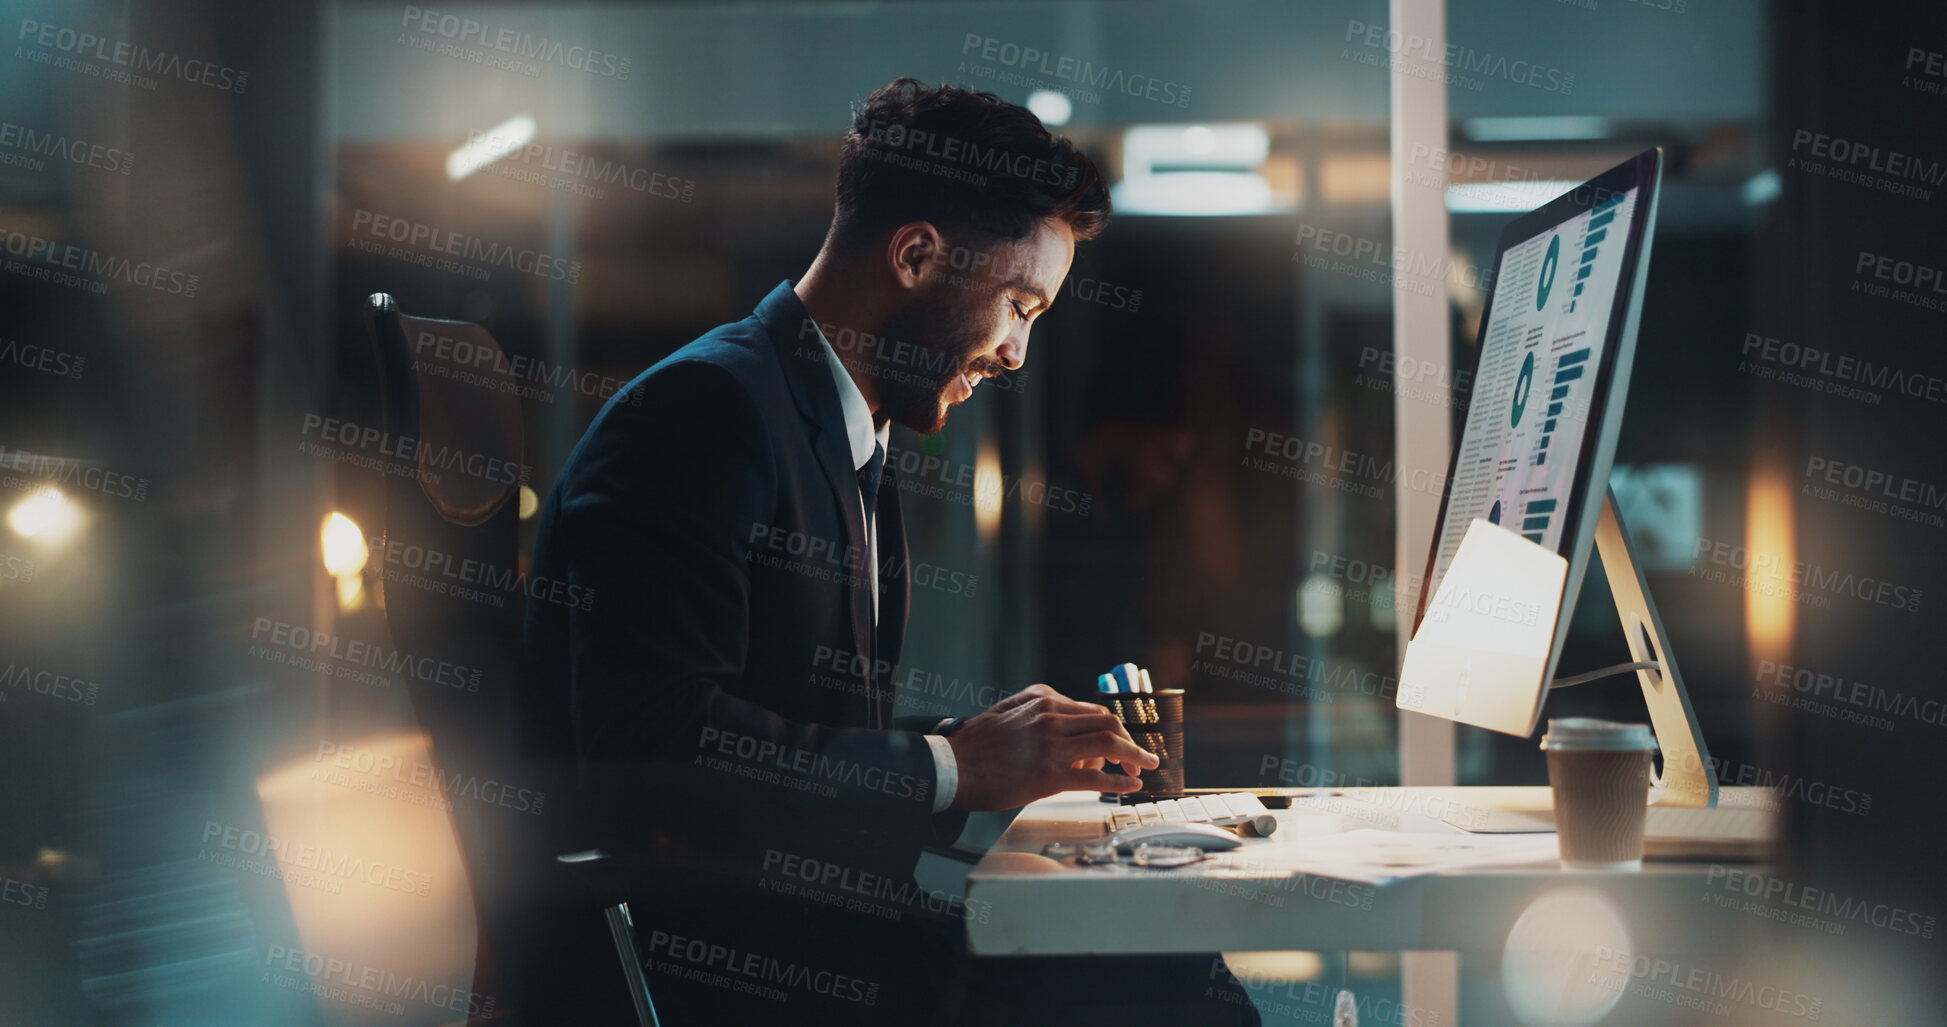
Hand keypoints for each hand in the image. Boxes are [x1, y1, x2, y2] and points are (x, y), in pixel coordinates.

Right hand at [945, 683, 1158, 810]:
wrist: (952, 766)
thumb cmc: (976, 745)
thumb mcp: (1009, 712)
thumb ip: (1041, 714)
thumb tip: (1072, 731)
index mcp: (1043, 699)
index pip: (1092, 710)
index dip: (1113, 729)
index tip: (1121, 744)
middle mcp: (1051, 717)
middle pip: (1107, 723)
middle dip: (1130, 741)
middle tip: (1141, 758)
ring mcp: (1051, 745)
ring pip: (1109, 744)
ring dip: (1134, 756)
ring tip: (1145, 769)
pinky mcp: (1049, 775)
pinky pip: (1096, 776)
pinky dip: (1119, 781)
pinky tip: (1130, 785)